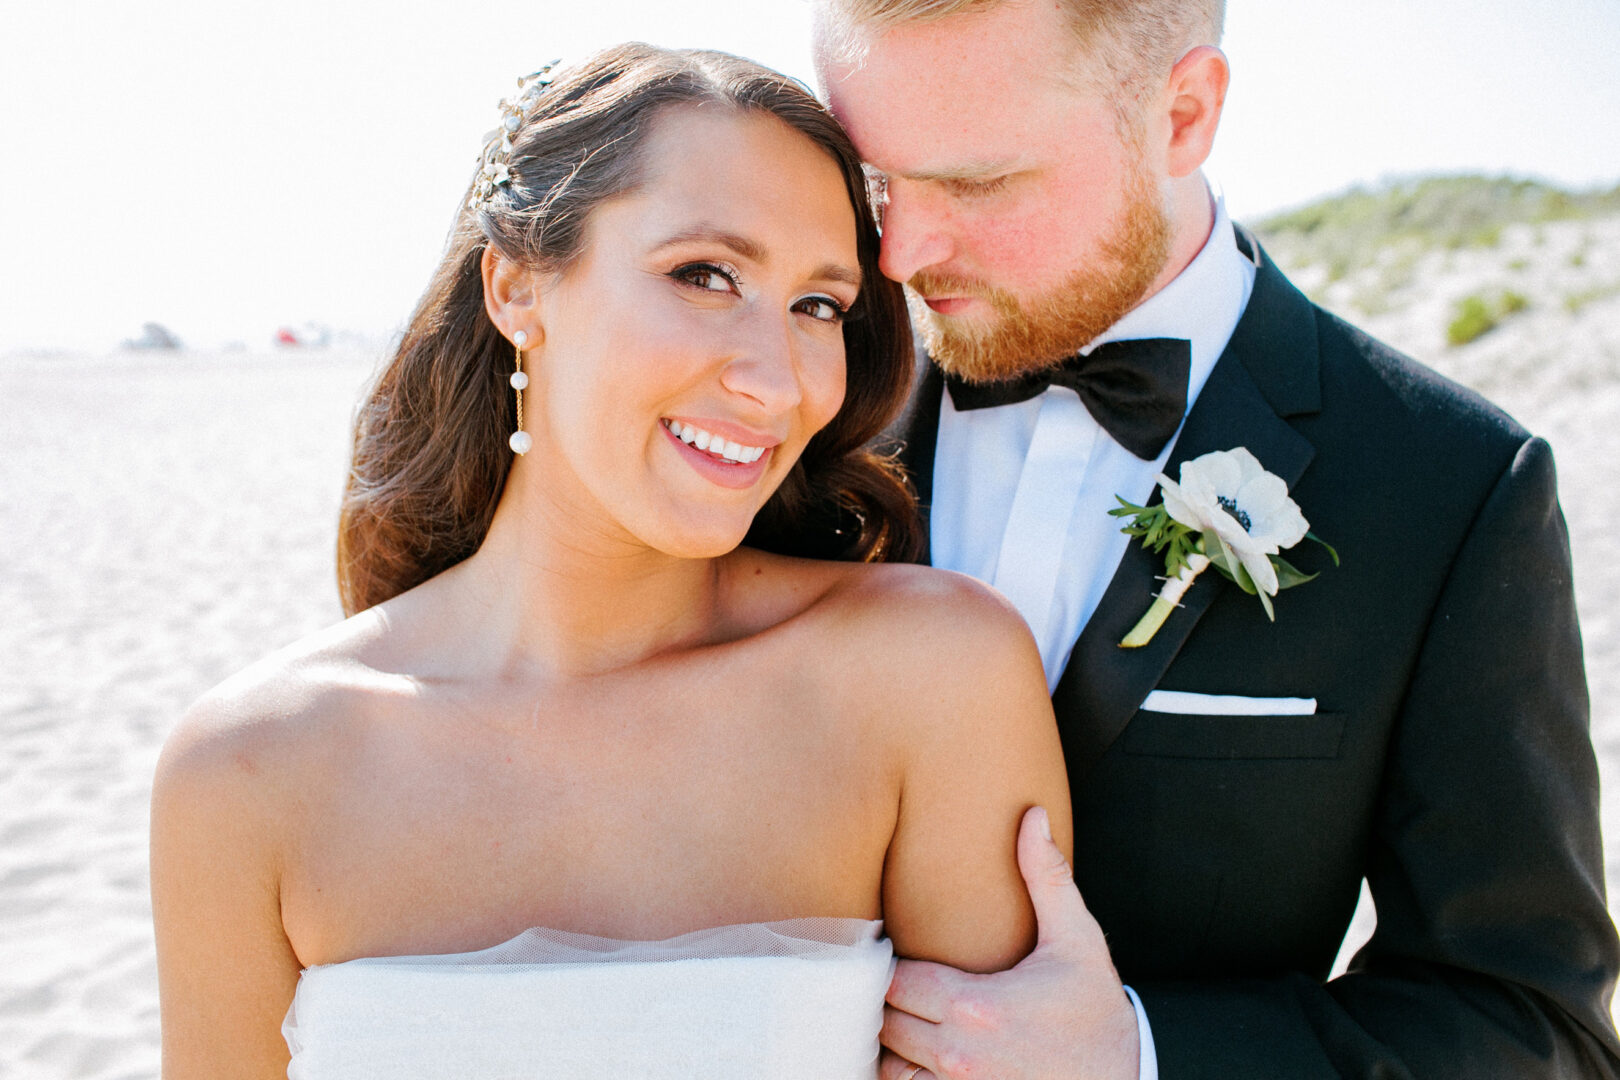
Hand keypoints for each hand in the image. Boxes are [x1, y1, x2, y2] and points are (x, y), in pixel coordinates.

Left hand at [879, 806, 1139, 1079]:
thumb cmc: (1095, 1013)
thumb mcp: (1077, 942)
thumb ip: (1047, 878)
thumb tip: (1032, 815)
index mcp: (976, 1006)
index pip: (895, 978)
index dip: (892, 961)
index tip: (902, 948)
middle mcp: (959, 1053)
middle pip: (885, 1017)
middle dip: (889, 996)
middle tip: (904, 977)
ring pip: (888, 1060)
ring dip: (892, 1037)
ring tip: (908, 1013)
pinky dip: (904, 1073)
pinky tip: (920, 1051)